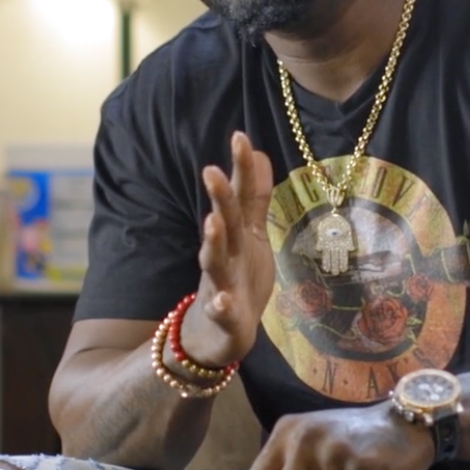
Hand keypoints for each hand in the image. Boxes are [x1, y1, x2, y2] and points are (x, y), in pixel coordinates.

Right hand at [177, 131, 274, 369]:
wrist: (218, 334)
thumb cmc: (239, 278)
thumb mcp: (251, 236)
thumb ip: (255, 199)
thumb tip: (259, 153)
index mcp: (237, 235)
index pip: (240, 198)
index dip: (240, 169)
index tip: (239, 136)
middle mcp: (227, 255)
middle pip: (224, 223)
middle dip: (218, 198)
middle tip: (210, 170)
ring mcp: (222, 285)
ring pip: (215, 262)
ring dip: (213, 242)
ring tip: (212, 221)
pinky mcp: (225, 318)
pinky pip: (221, 312)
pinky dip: (220, 306)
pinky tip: (221, 301)